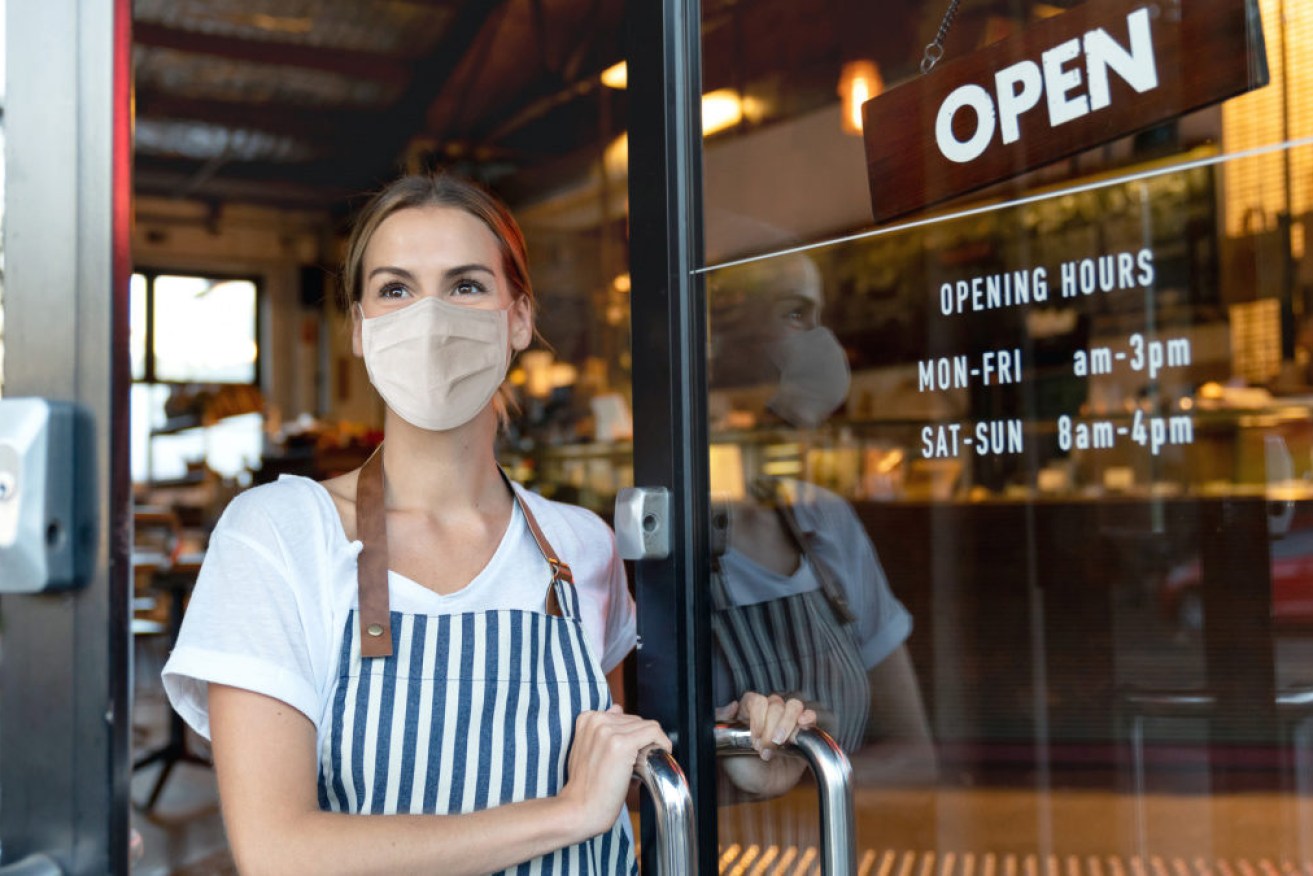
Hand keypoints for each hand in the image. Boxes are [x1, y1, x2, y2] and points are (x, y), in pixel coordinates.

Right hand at [558, 706, 670, 841]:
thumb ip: (600, 729)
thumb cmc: (584, 786)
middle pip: (636, 721)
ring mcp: (608, 731)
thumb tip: (617, 708)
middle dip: (641, 742)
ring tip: (641, 767)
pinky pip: (654, 733)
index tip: (631, 755)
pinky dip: (662, 743)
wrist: (579, 809)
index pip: (623, 716)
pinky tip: (661, 755)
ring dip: (650, 746)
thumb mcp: (585, 749)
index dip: (632, 736)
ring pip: (647, 726)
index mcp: (587, 718)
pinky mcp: (622, 744)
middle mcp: (597, 720)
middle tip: (637, 765)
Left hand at [716, 692, 816, 762]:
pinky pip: (810, 716)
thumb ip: (721, 719)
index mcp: (748, 710)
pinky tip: (803, 725)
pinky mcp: (803, 733)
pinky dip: (808, 717)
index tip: (754, 737)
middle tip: (765, 749)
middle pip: (775, 704)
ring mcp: (786, 721)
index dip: (757, 717)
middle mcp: (768, 712)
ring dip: (787, 724)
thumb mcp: (723, 743)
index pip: (756, 700)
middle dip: (770, 729)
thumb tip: (733, 705)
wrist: (758, 787)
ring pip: (793, 706)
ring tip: (781, 743)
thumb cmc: (740, 765)